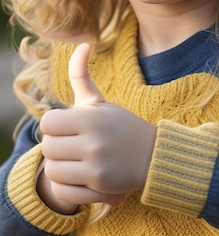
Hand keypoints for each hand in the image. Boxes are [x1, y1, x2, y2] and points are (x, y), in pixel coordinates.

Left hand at [38, 43, 155, 211]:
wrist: (153, 156)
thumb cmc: (122, 126)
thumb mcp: (101, 102)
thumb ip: (82, 76)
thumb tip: (82, 44)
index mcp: (91, 118)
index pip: (48, 123)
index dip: (53, 125)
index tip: (65, 128)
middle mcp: (93, 141)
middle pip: (48, 148)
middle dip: (56, 146)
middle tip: (70, 146)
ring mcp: (97, 165)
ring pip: (53, 170)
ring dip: (60, 167)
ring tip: (74, 162)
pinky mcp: (100, 186)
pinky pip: (63, 191)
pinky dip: (66, 187)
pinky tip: (77, 178)